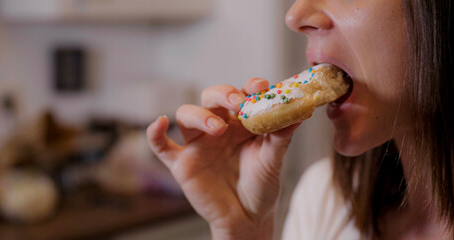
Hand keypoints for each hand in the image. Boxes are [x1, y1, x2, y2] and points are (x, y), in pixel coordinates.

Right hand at [147, 78, 300, 239]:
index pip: (241, 95)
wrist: (248, 218)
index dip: (249, 87)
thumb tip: (298, 112)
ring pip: (187, 115)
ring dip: (200, 116)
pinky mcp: (182, 163)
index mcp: (241, 123)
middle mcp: (218, 128)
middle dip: (223, 95)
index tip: (260, 86)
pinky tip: (159, 123)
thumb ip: (281, 136)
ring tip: (217, 129)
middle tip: (238, 103)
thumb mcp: (273, 160)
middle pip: (212, 98)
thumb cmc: (262, 186)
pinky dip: (154, 133)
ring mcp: (198, 145)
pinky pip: (161, 145)